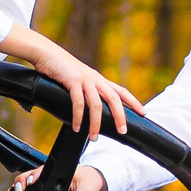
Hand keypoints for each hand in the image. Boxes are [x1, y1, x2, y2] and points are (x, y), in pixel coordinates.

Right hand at [9, 164, 106, 190]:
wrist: (88, 181)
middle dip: (16, 188)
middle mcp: (42, 177)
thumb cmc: (87, 181)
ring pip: (19, 188)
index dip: (31, 177)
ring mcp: (38, 185)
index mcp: (54, 172)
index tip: (29, 184)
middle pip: (23, 179)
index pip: (38, 172)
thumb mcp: (86, 190)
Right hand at [14, 37, 140, 140]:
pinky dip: (79, 117)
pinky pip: (78, 102)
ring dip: (96, 123)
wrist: (46, 53)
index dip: (134, 102)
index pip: (121, 91)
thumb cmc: (60, 69)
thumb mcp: (79, 80)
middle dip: (120, 116)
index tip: (144, 113)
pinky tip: (77, 127)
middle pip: (114, 99)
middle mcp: (95, 79)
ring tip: (94, 137)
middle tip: (123, 131)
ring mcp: (85, 79)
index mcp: (99, 79)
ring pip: (96, 104)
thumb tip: (90, 110)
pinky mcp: (72, 80)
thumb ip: (86, 92)